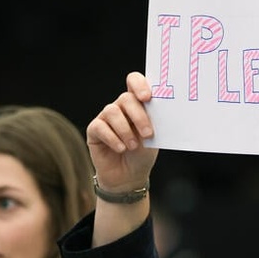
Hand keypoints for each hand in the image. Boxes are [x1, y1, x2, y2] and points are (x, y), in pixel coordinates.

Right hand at [86, 72, 158, 191]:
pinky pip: (100, 127)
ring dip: (125, 130)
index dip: (139, 84)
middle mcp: (120, 107)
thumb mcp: (154, 137)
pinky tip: (121, 148)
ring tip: (133, 146)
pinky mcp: (94, 130)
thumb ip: (155, 121)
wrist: (130, 176)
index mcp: (137, 103)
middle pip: (126, 98)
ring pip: (112, 111)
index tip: (148, 98)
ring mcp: (106, 117)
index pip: (134, 81)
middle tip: (148, 134)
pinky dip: (112, 138)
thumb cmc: (143, 153)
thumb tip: (164, 110)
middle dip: (139, 116)